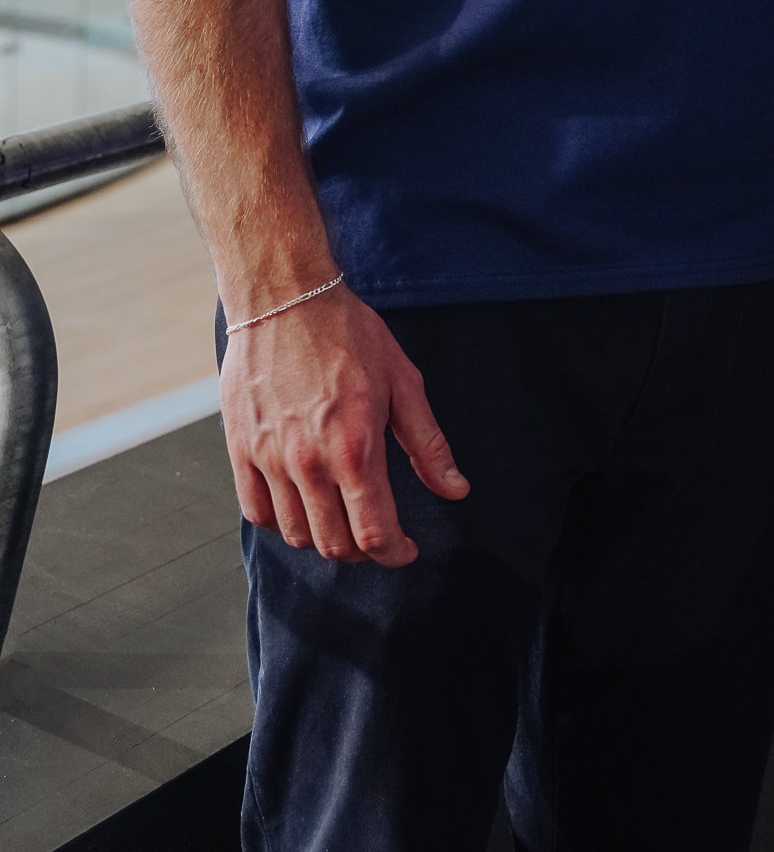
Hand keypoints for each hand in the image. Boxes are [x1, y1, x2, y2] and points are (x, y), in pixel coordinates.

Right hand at [220, 285, 468, 567]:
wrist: (285, 299)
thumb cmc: (349, 334)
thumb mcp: (403, 382)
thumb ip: (428, 444)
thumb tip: (456, 490)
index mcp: (355, 447)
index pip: (374, 532)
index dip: (394, 552)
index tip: (405, 549)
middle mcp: (309, 462)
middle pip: (335, 543)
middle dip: (363, 551)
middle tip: (377, 534)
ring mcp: (269, 458)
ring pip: (296, 533)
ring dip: (324, 538)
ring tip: (342, 518)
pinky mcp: (240, 449)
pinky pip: (256, 511)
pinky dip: (280, 522)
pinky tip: (301, 506)